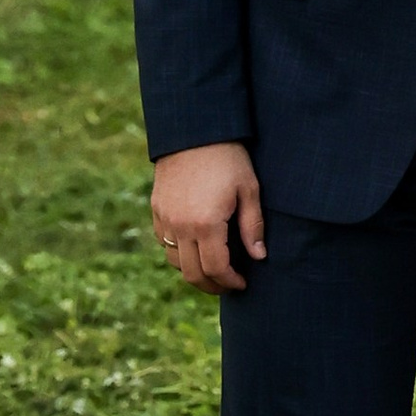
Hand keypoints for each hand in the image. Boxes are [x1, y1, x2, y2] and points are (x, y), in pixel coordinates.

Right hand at [152, 142, 266, 292]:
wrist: (194, 130)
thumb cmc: (227, 158)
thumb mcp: (248, 189)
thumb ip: (252, 226)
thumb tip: (259, 257)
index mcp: (206, 224)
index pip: (216, 269)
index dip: (230, 282)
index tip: (242, 283)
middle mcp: (181, 226)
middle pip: (192, 273)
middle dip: (212, 285)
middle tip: (228, 284)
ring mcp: (166, 218)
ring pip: (175, 261)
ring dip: (193, 271)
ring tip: (213, 268)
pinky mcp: (157, 209)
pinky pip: (164, 242)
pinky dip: (178, 252)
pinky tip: (195, 247)